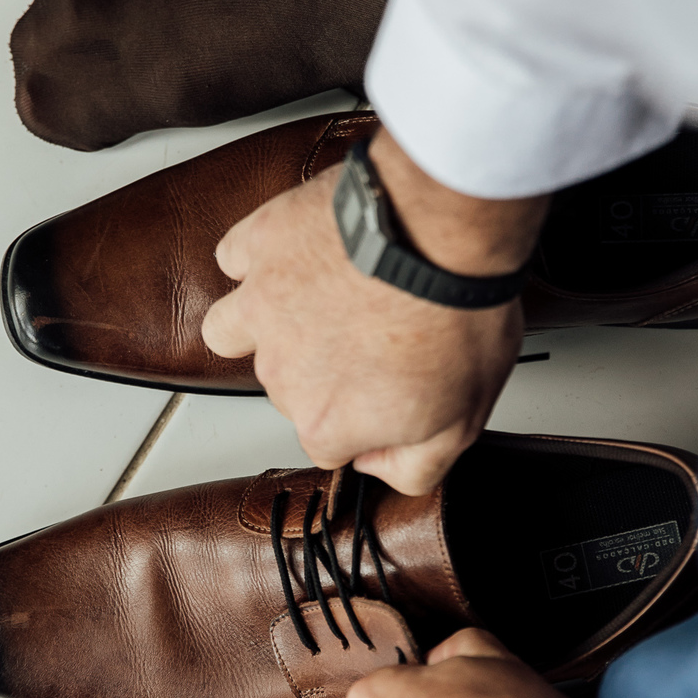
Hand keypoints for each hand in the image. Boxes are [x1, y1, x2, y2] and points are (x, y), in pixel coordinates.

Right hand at [201, 129, 546, 495]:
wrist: (440, 228)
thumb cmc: (456, 316)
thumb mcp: (464, 418)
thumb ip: (414, 466)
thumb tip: (379, 469)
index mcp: (325, 424)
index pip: (327, 445)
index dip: (361, 421)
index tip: (386, 390)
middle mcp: (280, 373)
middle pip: (287, 386)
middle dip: (320, 368)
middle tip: (371, 335)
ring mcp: (261, 306)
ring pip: (233, 330)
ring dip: (265, 324)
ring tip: (310, 306)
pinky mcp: (259, 246)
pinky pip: (234, 261)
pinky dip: (254, 260)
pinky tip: (286, 257)